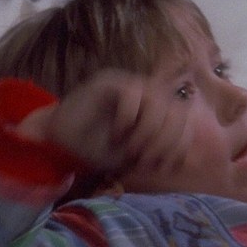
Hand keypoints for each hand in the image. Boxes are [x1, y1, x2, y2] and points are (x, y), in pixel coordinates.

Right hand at [15, 69, 189, 174]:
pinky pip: (132, 95)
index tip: (159, 165)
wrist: (58, 143)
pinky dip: (128, 118)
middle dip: (163, 141)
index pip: (184, 120)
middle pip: (177, 110)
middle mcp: (146, 92)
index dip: (178, 144)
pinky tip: (117, 133)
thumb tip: (187, 157)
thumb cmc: (95, 149)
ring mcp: (127, 84)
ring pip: (158, 101)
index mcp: (156, 108)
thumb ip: (159, 152)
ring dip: (148, 131)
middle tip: (143, 159)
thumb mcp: (133, 156)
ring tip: (130, 148)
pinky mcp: (108, 81)